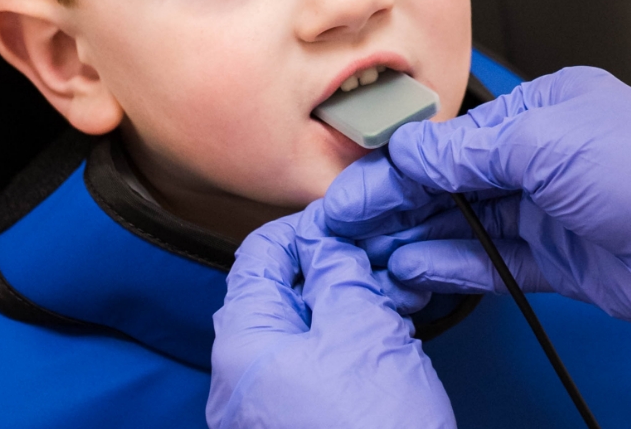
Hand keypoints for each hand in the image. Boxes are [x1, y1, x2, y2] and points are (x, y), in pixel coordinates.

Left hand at [208, 200, 453, 428]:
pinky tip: (386, 338)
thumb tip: (327, 242)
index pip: (259, 257)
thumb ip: (337, 272)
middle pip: (279, 295)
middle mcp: (238, 378)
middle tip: (378, 257)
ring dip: (345, 307)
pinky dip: (345, 347)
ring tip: (392, 294)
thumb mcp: (362, 329)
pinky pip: (312, 372)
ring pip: (301, 334)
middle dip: (330, 269)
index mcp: (240, 343)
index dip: (305, 230)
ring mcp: (262, 410)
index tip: (346, 220)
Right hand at [324, 66, 630, 344]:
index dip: (399, 157)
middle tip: (348, 216)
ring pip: (462, 222)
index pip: (450, 136)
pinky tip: (413, 267)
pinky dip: (448, 264)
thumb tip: (409, 152)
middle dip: (396, 199)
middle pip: (450, 181)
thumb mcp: (541, 142)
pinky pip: (487, 260)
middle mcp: (542, 158)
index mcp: (541, 112)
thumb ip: (464, 151)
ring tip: (368, 246)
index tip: (356, 173)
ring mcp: (548, 210)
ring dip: (415, 235)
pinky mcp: (555, 260)